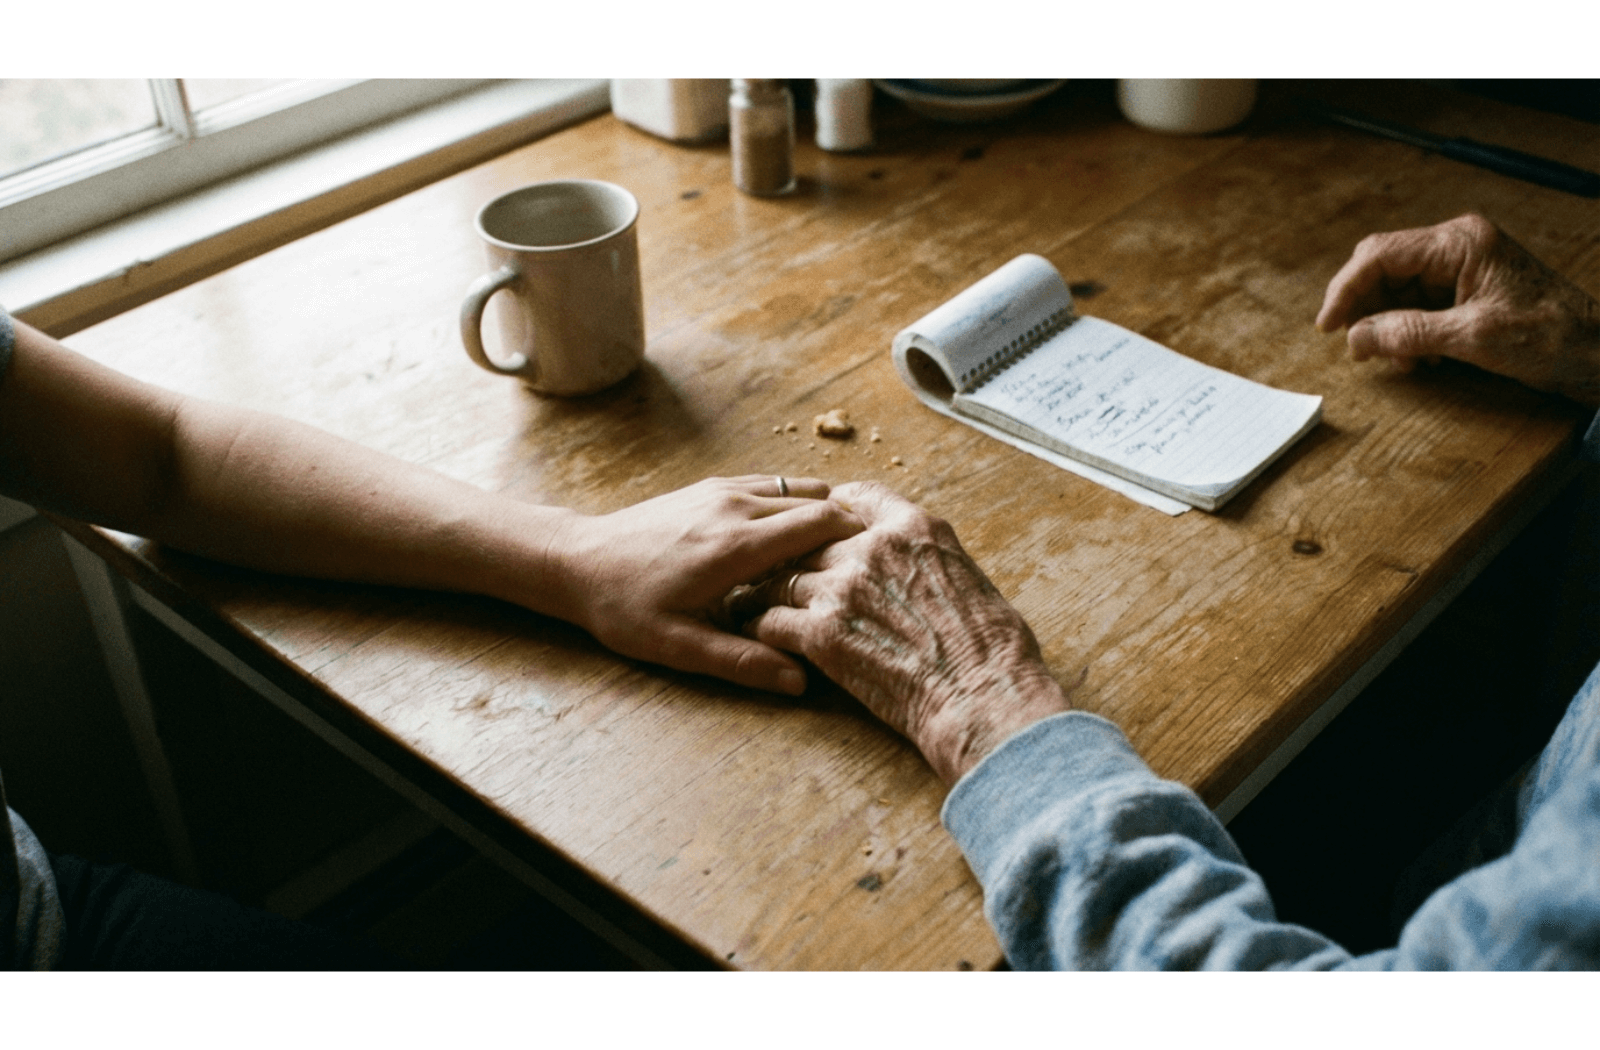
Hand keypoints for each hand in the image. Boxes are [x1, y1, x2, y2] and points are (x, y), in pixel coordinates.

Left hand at [545, 475, 863, 695]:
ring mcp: (723, 491)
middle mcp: (735, 507)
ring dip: (822, 514)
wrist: (576, 561)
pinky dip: (794, 503)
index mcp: (736, 546)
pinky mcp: (712, 487)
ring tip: (835, 554)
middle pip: (817, 503)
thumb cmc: (622, 606)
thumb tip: (798, 683)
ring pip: (797, 489)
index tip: (875, 567)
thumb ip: (740, 662)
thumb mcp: (678, 646)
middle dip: (847, 530)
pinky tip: (795, 537)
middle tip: (865, 566)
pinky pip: (771, 485)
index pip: (820, 523)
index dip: (857, 541)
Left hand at [744, 481, 1070, 784]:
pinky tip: (761, 636)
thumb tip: (914, 562)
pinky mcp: (821, 632)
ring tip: (751, 603)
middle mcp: (871, 548)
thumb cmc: (990, 646)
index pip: (857, 498)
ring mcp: (842, 588)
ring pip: (780, 577)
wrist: (983, 695)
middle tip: (772, 566)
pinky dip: (761, 628)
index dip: (831, 511)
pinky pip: (771, 620)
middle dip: (790, 552)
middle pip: (808, 536)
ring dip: (765, 592)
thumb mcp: (967, 574)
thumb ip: (927, 556)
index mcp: (912, 527)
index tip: (818, 525)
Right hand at [1317, 213, 1599, 405]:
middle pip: (1382, 268)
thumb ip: (1409, 334)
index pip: (1381, 254)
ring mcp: (1461, 268)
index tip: (1327, 326)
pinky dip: (1405, 332)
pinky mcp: (1464, 291)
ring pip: (1395, 291)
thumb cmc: (1552, 336)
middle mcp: (1457, 247)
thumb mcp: (1474, 338)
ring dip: (1384, 325)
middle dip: (1361, 306)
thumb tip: (1356, 338)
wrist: (1595, 352)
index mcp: (1461, 242)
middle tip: (1350, 343)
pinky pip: (1415, 306)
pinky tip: (1415, 357)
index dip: (1345, 289)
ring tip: (1393, 358)